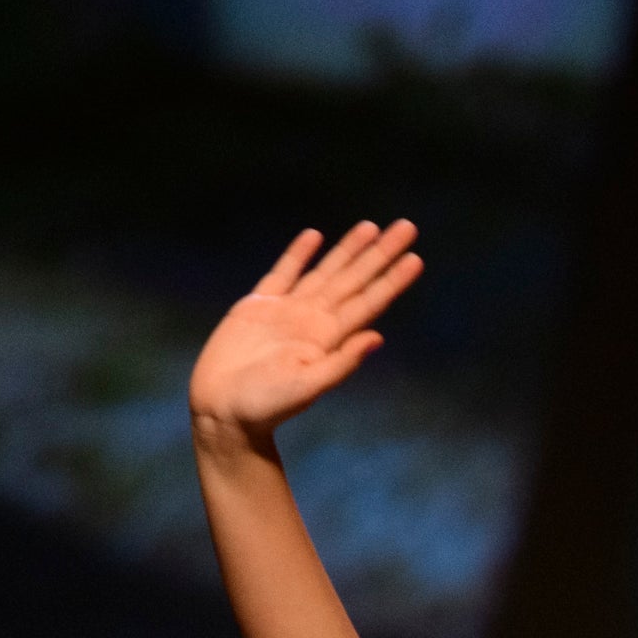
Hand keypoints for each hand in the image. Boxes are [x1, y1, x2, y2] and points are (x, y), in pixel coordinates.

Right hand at [189, 220, 422, 443]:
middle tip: (407, 227)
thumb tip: (377, 338)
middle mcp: (314, 320)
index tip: (415, 259)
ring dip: (348, 249)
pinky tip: (314, 236)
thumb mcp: (307, 387)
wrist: (222, 411)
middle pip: (354, 279)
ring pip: (325, 271)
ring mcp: (287, 311)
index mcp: (329, 339)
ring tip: (370, 227)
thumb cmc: (265, 406)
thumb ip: (341, 363)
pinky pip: (284, 273)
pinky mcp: (258, 307)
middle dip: (379, 253)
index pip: (368, 303)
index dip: (391, 280)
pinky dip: (299, 254)